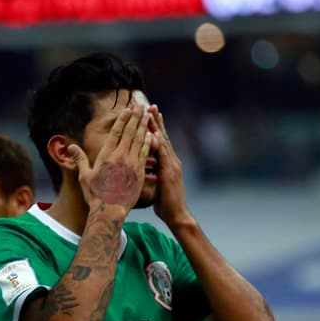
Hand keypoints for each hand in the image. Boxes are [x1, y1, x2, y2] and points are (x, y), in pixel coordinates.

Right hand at [67, 103, 150, 216]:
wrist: (110, 210)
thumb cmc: (95, 194)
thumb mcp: (84, 176)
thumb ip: (80, 159)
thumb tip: (71, 147)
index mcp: (106, 155)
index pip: (116, 132)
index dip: (123, 119)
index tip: (128, 109)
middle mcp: (120, 156)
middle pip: (130, 132)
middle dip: (135, 117)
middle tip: (141, 106)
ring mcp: (131, 163)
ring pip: (140, 140)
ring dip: (144, 126)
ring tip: (148, 115)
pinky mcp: (140, 172)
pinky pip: (146, 153)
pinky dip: (149, 142)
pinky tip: (152, 134)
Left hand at [148, 105, 190, 225]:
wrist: (176, 215)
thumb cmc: (164, 203)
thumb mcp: (156, 184)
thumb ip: (151, 173)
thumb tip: (143, 169)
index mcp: (168, 163)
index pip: (160, 141)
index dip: (155, 127)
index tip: (149, 113)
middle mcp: (172, 160)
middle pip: (163, 136)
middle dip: (156, 120)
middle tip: (150, 105)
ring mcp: (172, 165)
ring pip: (163, 142)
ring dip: (157, 126)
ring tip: (151, 112)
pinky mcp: (170, 172)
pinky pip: (163, 155)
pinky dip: (158, 144)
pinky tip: (153, 134)